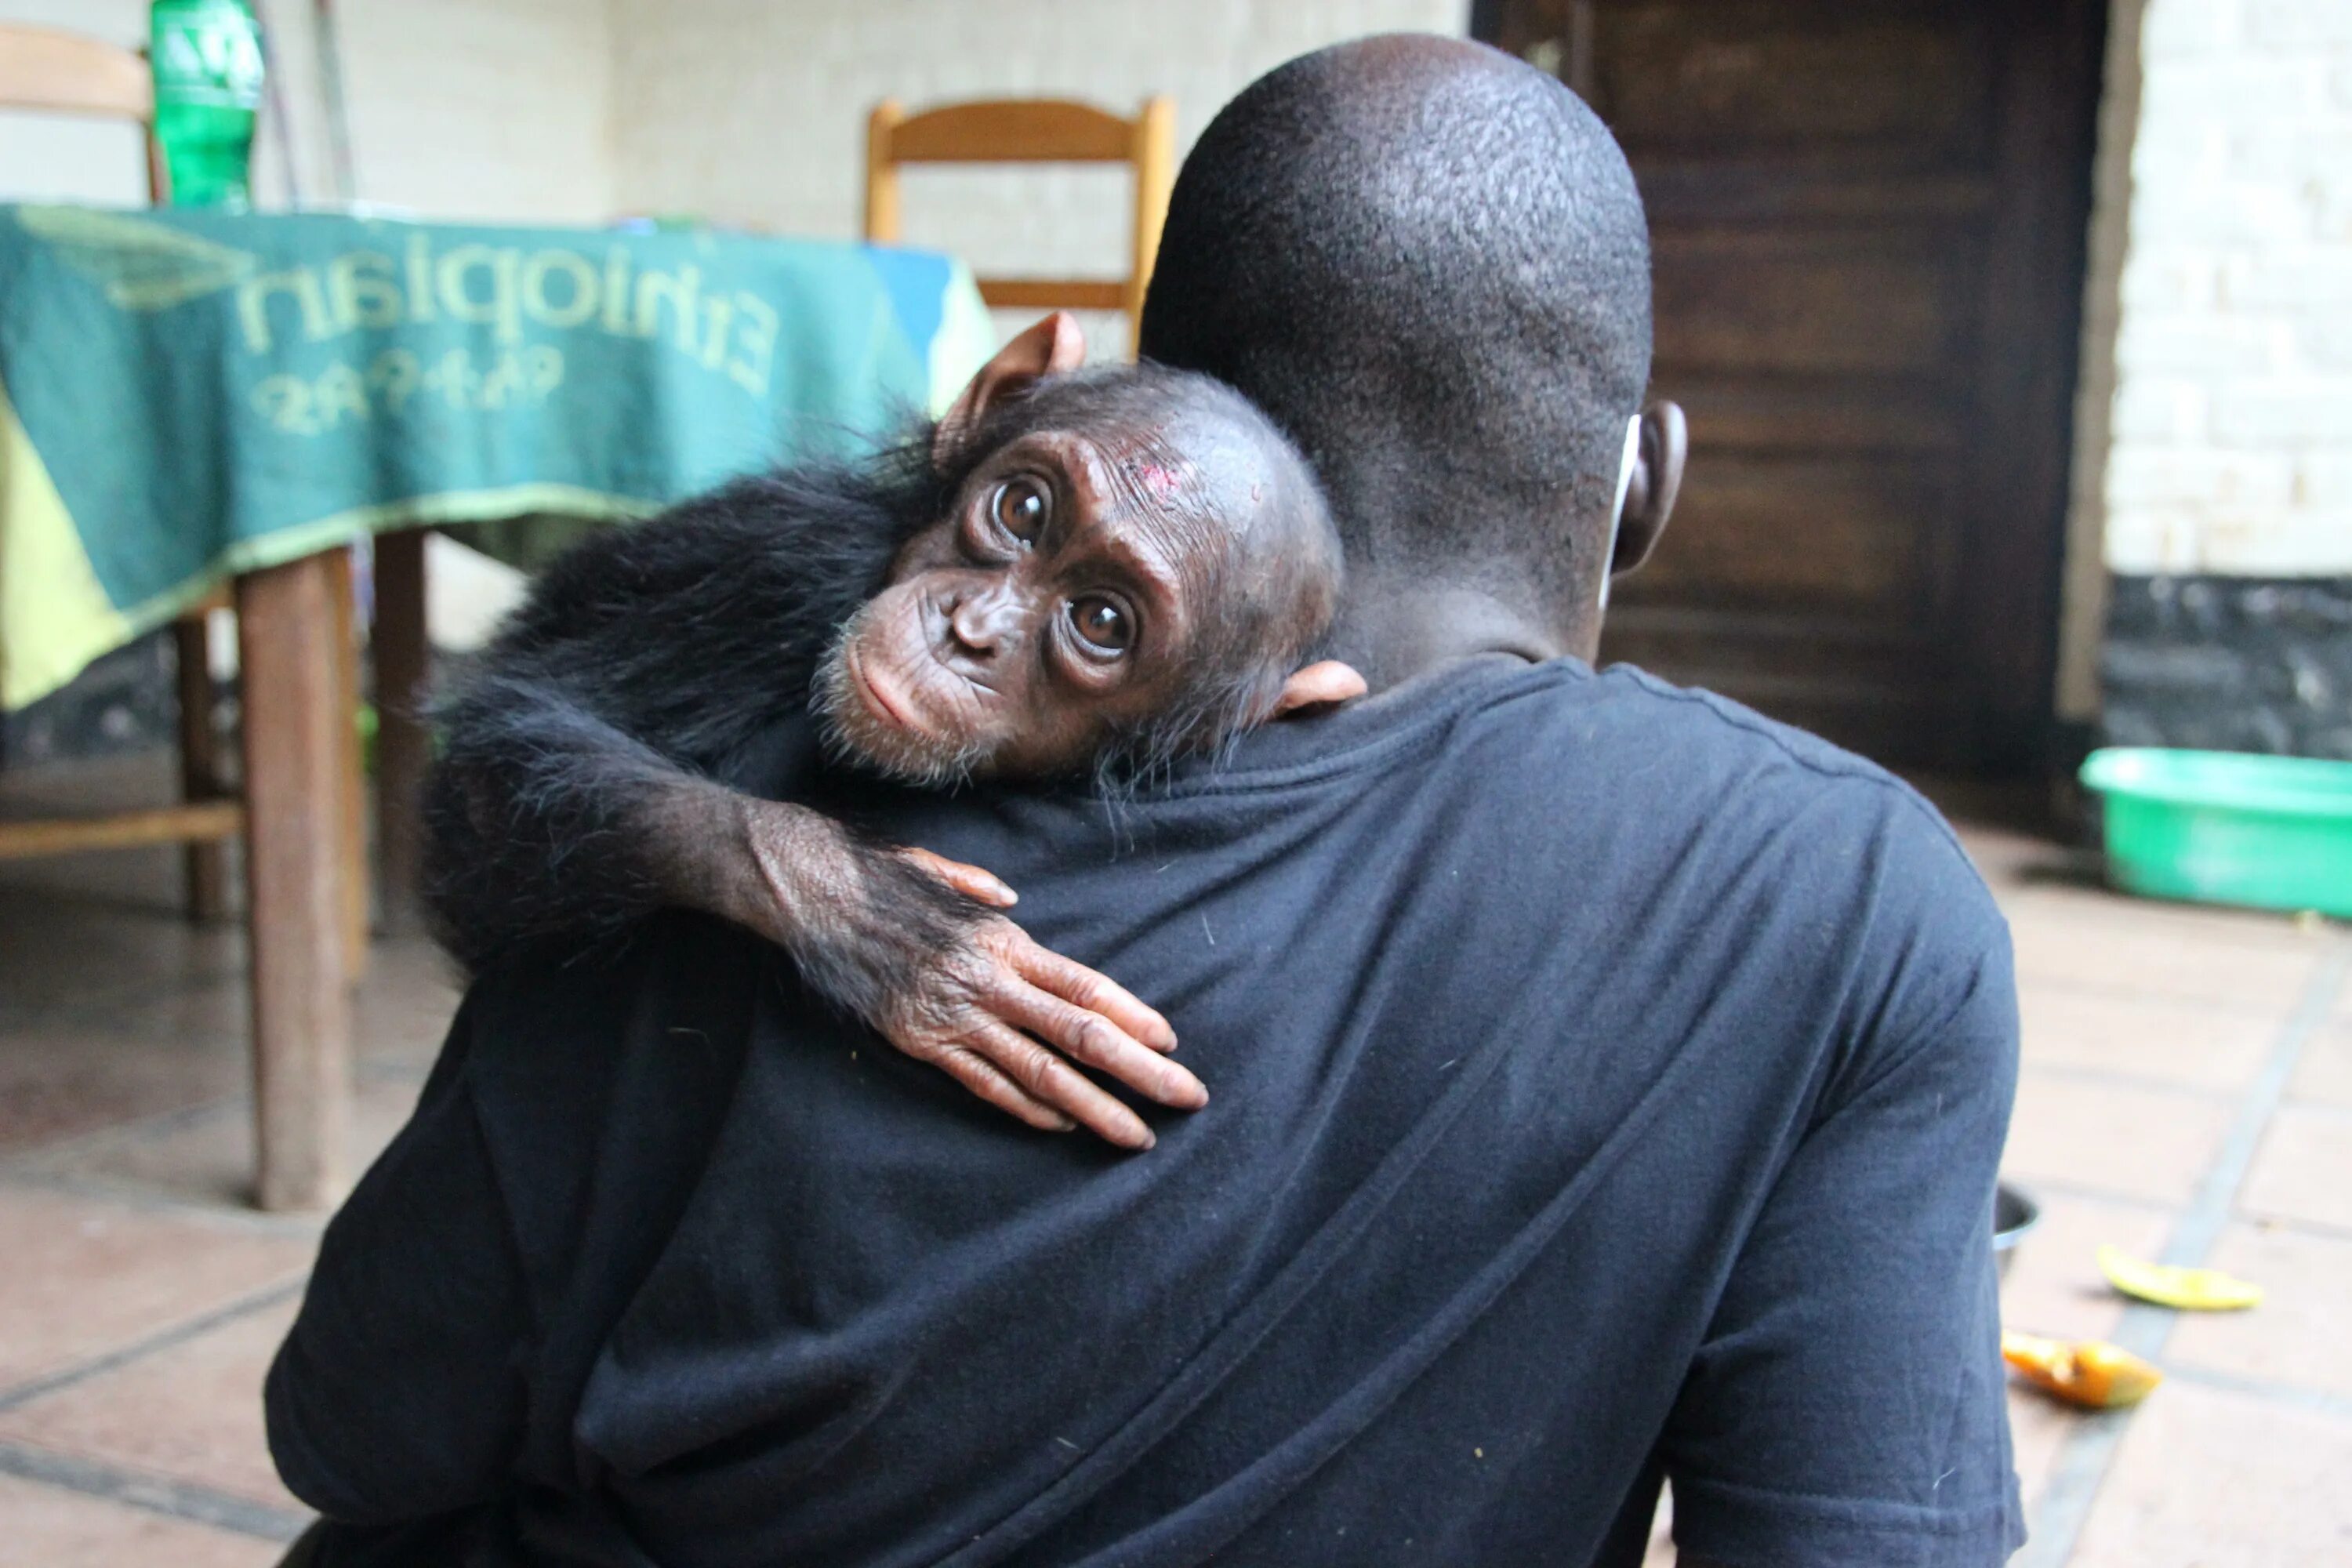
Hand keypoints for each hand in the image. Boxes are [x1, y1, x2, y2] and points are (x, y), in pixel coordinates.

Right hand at [871, 903, 1202, 1149]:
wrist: (813, 897)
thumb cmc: (882, 881)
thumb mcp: (942, 872)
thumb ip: (982, 891)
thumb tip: (1013, 901)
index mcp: (1004, 941)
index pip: (1085, 985)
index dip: (1133, 1015)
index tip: (1170, 1042)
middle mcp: (988, 981)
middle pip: (1080, 1033)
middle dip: (1140, 1071)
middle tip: (1187, 1096)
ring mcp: (955, 1017)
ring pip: (1040, 1073)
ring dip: (1095, 1108)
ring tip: (1137, 1135)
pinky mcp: (922, 1043)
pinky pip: (985, 1084)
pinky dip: (1027, 1109)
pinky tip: (1062, 1125)